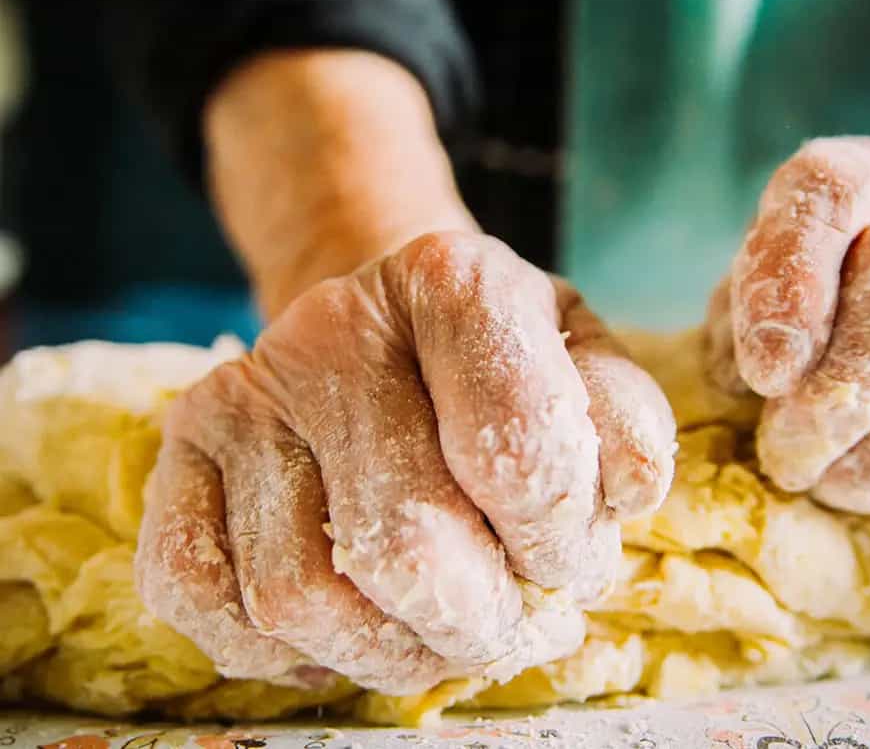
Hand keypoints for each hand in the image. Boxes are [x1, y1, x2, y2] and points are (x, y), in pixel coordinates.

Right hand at [135, 232, 675, 693]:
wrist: (385, 324)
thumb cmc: (499, 360)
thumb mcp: (583, 360)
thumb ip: (624, 419)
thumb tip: (624, 490)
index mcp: (454, 282)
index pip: (514, 450)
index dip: (556, 540)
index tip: (565, 559)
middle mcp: (333, 326)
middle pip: (403, 540)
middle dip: (476, 619)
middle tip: (503, 622)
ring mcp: (245, 391)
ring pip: (299, 593)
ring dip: (387, 651)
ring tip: (435, 634)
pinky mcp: (179, 450)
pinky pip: (201, 593)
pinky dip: (276, 651)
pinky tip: (343, 626)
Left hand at [707, 137, 869, 512]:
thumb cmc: (814, 301)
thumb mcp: (758, 286)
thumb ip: (741, 317)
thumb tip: (745, 379)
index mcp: (869, 179)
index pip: (833, 189)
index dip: (792, 274)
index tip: (763, 368)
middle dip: (841, 386)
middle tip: (786, 450)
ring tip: (821, 480)